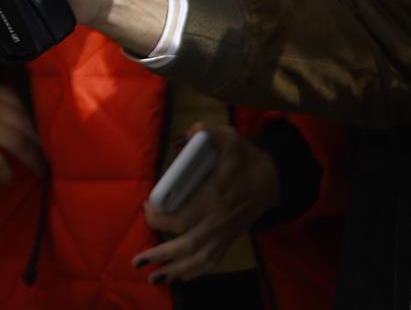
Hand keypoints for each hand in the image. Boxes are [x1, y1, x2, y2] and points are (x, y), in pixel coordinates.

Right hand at [0, 72, 41, 183]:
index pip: (16, 100)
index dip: (32, 115)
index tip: (40, 127)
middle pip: (24, 122)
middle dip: (40, 139)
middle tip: (51, 153)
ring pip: (16, 142)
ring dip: (32, 158)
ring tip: (40, 170)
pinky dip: (5, 172)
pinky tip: (9, 180)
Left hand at [134, 124, 279, 285]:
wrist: (273, 179)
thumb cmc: (245, 158)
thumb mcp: (228, 137)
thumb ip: (205, 133)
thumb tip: (184, 136)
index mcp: (215, 197)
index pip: (183, 217)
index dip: (161, 218)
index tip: (147, 207)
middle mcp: (219, 220)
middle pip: (188, 244)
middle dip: (161, 254)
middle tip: (137, 259)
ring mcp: (225, 232)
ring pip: (200, 259)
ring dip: (176, 270)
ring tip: (153, 278)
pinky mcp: (230, 238)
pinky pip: (213, 261)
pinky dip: (196, 272)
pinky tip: (179, 277)